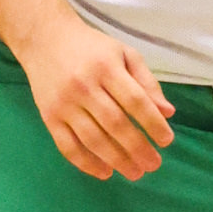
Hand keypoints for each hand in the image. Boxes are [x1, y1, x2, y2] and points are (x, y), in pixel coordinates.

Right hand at [18, 9, 172, 182]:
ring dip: (116, 160)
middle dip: (137, 148)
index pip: (135, 100)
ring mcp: (64, 103)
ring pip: (92, 139)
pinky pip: (67, 146)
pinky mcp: (48, 117)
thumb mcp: (124, 53)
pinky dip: (86, 163)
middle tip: (153, 165)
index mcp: (107, 67)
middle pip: (115, 123)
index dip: (153, 123)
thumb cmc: (92, 48)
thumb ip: (147, 82)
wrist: (45, 39)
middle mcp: (84, 86)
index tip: (166, 141)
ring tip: (135, 172)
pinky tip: (104, 172)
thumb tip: (168, 112)